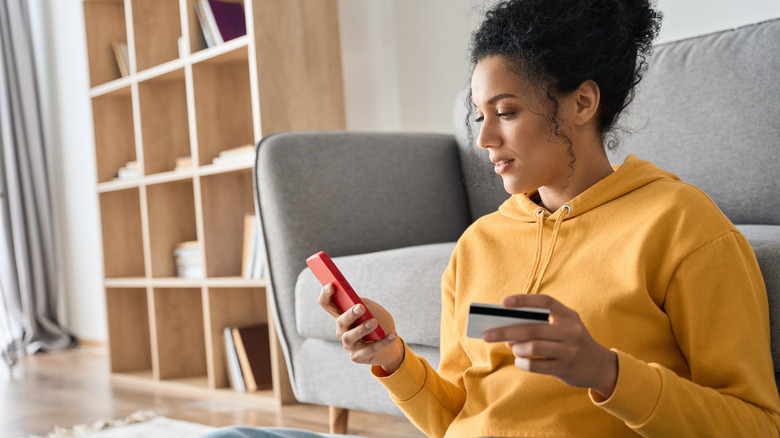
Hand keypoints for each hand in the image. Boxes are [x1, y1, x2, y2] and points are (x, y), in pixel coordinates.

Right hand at [318, 284, 404, 373]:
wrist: (392, 343)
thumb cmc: (380, 323)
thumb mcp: (373, 309)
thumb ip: (364, 304)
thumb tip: (357, 303)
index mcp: (343, 315)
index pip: (327, 304)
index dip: (325, 295)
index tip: (331, 285)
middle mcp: (342, 330)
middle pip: (340, 321)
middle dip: (350, 314)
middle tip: (360, 308)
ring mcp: (348, 344)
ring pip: (350, 337)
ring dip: (362, 329)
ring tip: (374, 322)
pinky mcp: (357, 356)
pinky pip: (369, 349)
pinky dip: (382, 342)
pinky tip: (392, 335)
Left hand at [482, 294, 617, 398]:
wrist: (599, 366)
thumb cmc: (572, 341)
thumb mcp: (563, 327)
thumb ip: (540, 324)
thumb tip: (507, 328)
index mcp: (568, 315)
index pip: (545, 301)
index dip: (524, 300)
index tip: (503, 302)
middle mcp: (570, 331)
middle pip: (532, 328)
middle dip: (505, 331)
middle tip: (487, 334)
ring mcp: (569, 351)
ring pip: (532, 347)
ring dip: (517, 348)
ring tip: (513, 347)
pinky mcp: (565, 368)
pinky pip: (535, 365)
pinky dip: (522, 363)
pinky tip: (520, 361)